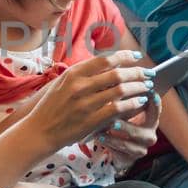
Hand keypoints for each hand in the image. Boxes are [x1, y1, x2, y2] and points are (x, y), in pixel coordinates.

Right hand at [25, 52, 153, 151]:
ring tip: (147, 87)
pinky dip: (132, 104)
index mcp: (73, 73)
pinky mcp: (90, 120)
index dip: (125, 56)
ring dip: (138, 87)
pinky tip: (140, 102)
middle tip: (149, 73)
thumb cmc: (51, 107)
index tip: (137, 57)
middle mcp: (79, 86)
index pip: (106, 59)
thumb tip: (110, 64)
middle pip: (117, 73)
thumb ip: (83, 74)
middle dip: (137, 72)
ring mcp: (85, 104)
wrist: (39, 131)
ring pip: (120, 90)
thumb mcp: (62, 83)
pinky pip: (118, 108)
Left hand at [103, 94, 160, 158]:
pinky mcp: (130, 158)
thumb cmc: (120, 121)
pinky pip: (120, 153)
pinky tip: (100, 138)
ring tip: (101, 132)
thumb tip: (114, 78)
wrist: (116, 146)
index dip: (155, 103)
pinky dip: (109, 145)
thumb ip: (123, 97)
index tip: (150, 94)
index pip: (155, 110)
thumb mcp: (122, 109)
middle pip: (143, 131)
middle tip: (114, 121)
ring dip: (114, 138)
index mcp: (150, 119)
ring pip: (130, 144)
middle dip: (128, 126)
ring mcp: (140, 147)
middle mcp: (149, 134)